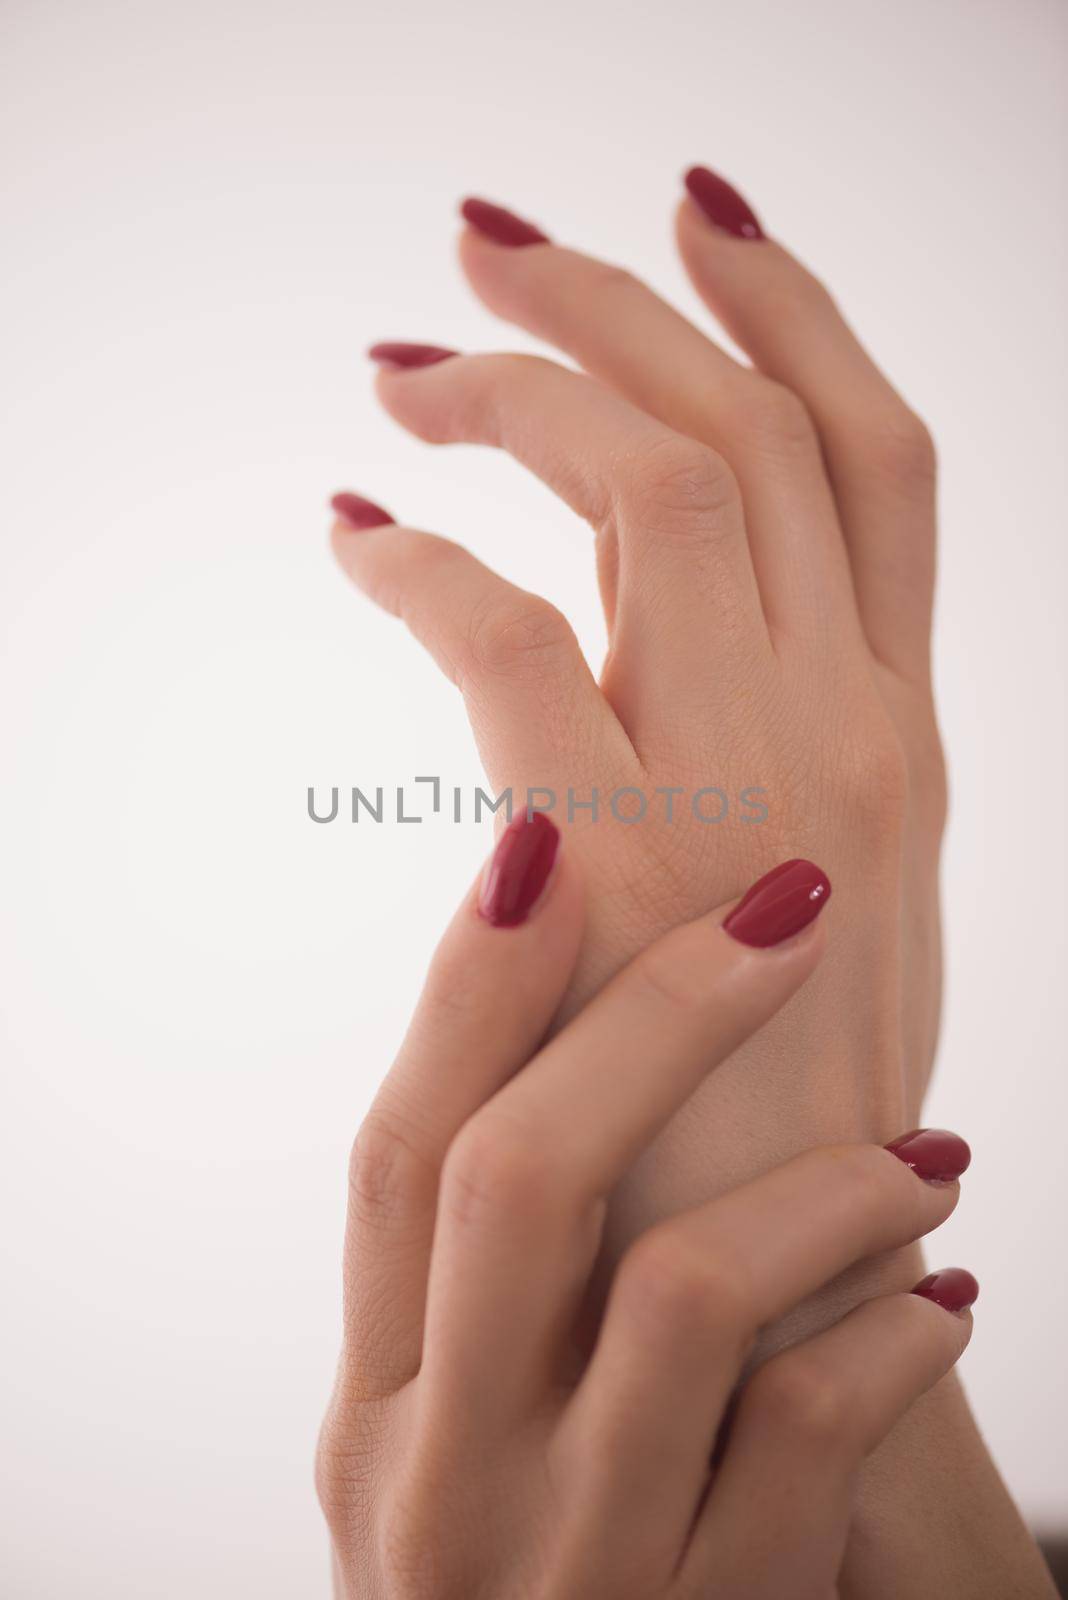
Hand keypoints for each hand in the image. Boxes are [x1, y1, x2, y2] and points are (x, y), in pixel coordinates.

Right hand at [317, 819, 972, 1598]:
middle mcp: (441, 1475)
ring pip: (682, 1291)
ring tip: (924, 1158)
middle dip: (656, 1015)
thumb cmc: (522, 1578)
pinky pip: (811, 1439)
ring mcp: (568, 1563)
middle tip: (788, 905)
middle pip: (517, 1176)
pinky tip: (940, 1302)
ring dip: (826, 1187)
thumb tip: (581, 1047)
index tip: (551, 839)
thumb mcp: (451, 1443)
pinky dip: (893, 1339)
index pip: (399, 1155)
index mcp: (378, 1402)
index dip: (471, 989)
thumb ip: (483, 1289)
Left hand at [331, 172, 943, 1250]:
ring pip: (655, 483)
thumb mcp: (857, 923)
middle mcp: (853, 731)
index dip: (798, 316)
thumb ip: (806, 777)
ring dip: (522, 388)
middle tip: (500, 246)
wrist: (807, 1313)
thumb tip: (709, 648)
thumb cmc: (807, 1120)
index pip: (879, 461)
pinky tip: (356, 537)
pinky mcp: (626, 871)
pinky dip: (420, 563)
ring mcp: (754, 791)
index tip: (701, 225)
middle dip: (629, 302)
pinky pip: (509, 638)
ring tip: (410, 366)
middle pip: (756, 428)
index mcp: (905, 739)